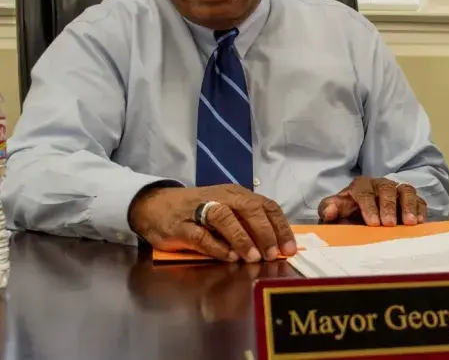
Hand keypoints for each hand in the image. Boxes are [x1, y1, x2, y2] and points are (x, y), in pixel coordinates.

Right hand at [129, 184, 296, 262]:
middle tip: (273, 254)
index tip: (289, 248)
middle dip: (265, 232)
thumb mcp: (226, 210)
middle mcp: (221, 198)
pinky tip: (229, 257)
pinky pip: (200, 235)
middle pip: (249, 208)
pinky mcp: (180, 225)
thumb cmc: (198, 210)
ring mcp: (199, 210)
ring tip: (253, 257)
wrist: (155, 206)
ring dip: (242, 237)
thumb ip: (247, 223)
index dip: (280, 227)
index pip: (266, 205)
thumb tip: (276, 244)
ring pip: (225, 217)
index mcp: (236, 194)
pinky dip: (216, 246)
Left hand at [318, 178, 426, 226]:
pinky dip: (420, 209)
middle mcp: (381, 185)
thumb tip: (330, 211)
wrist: (361, 217)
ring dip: (408, 206)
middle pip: (387, 189)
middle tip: (389, 224)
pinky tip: (420, 222)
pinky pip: (419, 200)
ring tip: (410, 223)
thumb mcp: (335, 212)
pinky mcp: (411, 200)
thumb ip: (328, 210)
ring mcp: (397, 191)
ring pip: (406, 190)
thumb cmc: (348, 214)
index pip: (364, 192)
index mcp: (361, 185)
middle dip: (388, 206)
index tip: (372, 223)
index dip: (369, 206)